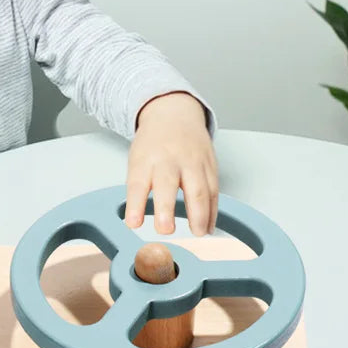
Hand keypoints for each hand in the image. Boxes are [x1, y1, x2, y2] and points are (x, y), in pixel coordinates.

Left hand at [124, 92, 217, 236]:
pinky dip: (212, 211)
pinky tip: (209, 227)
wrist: (174, 114)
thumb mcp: (136, 161)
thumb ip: (137, 190)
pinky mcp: (209, 165)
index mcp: (146, 159)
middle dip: (166, 209)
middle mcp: (169, 159)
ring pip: (198, 188)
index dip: (135, 205)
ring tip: (197, 233)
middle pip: (168, 184)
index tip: (133, 223)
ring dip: (199, 214)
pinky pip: (213, 190)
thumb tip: (135, 222)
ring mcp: (192, 161)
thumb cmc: (152, 144)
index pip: (137, 184)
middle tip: (165, 230)